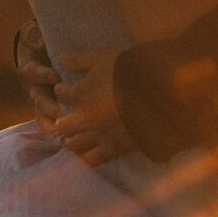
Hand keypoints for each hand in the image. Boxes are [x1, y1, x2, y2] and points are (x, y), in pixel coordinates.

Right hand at [15, 19, 62, 133]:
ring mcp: (40, 97)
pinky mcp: (49, 105)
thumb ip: (36, 37)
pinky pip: (51, 119)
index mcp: (29, 68)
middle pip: (38, 99)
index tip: (54, 76)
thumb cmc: (38, 40)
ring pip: (43, 113)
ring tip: (67, 128)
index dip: (42, 75)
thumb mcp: (34, 35)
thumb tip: (41, 42)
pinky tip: (72, 134)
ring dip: (54, 121)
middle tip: (62, 111)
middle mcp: (33, 86)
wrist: (37, 47)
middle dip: (49, 106)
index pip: (32, 72)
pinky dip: (59, 127)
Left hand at [54, 48, 136, 165]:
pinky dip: (86, 156)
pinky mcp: (111, 148)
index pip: (60, 93)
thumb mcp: (102, 58)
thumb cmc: (129, 72)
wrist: (157, 92)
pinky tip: (86, 153)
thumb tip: (60, 58)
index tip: (64, 89)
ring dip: (70, 140)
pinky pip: (91, 159)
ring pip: (73, 144)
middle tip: (62, 119)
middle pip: (61, 125)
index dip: (61, 89)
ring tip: (71, 138)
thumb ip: (79, 59)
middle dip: (60, 121)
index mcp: (80, 94)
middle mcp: (83, 118)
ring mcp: (97, 135)